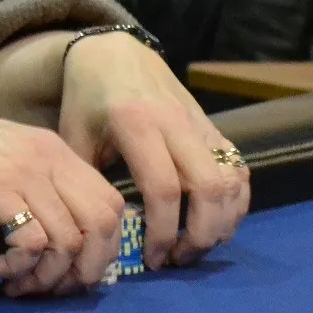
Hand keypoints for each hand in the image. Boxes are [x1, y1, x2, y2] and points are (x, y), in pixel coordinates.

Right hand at [0, 88, 125, 296]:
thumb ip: (25, 211)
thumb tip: (40, 266)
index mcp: (55, 152)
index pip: (112, 205)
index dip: (102, 247)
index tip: (67, 271)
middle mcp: (50, 158)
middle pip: (103, 224)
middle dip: (83, 269)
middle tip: (46, 286)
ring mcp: (26, 171)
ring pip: (69, 241)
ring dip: (44, 276)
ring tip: (13, 282)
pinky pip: (32, 243)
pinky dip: (16, 267)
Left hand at [57, 33, 249, 269]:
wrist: (112, 53)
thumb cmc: (86, 99)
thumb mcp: (73, 137)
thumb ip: (88, 182)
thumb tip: (104, 235)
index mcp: (136, 123)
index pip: (163, 188)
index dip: (163, 231)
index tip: (152, 258)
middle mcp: (175, 122)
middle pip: (209, 188)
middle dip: (201, 234)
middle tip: (180, 259)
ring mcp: (200, 122)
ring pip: (232, 179)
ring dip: (223, 221)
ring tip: (198, 245)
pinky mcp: (214, 126)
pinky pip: (238, 168)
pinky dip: (236, 201)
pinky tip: (217, 222)